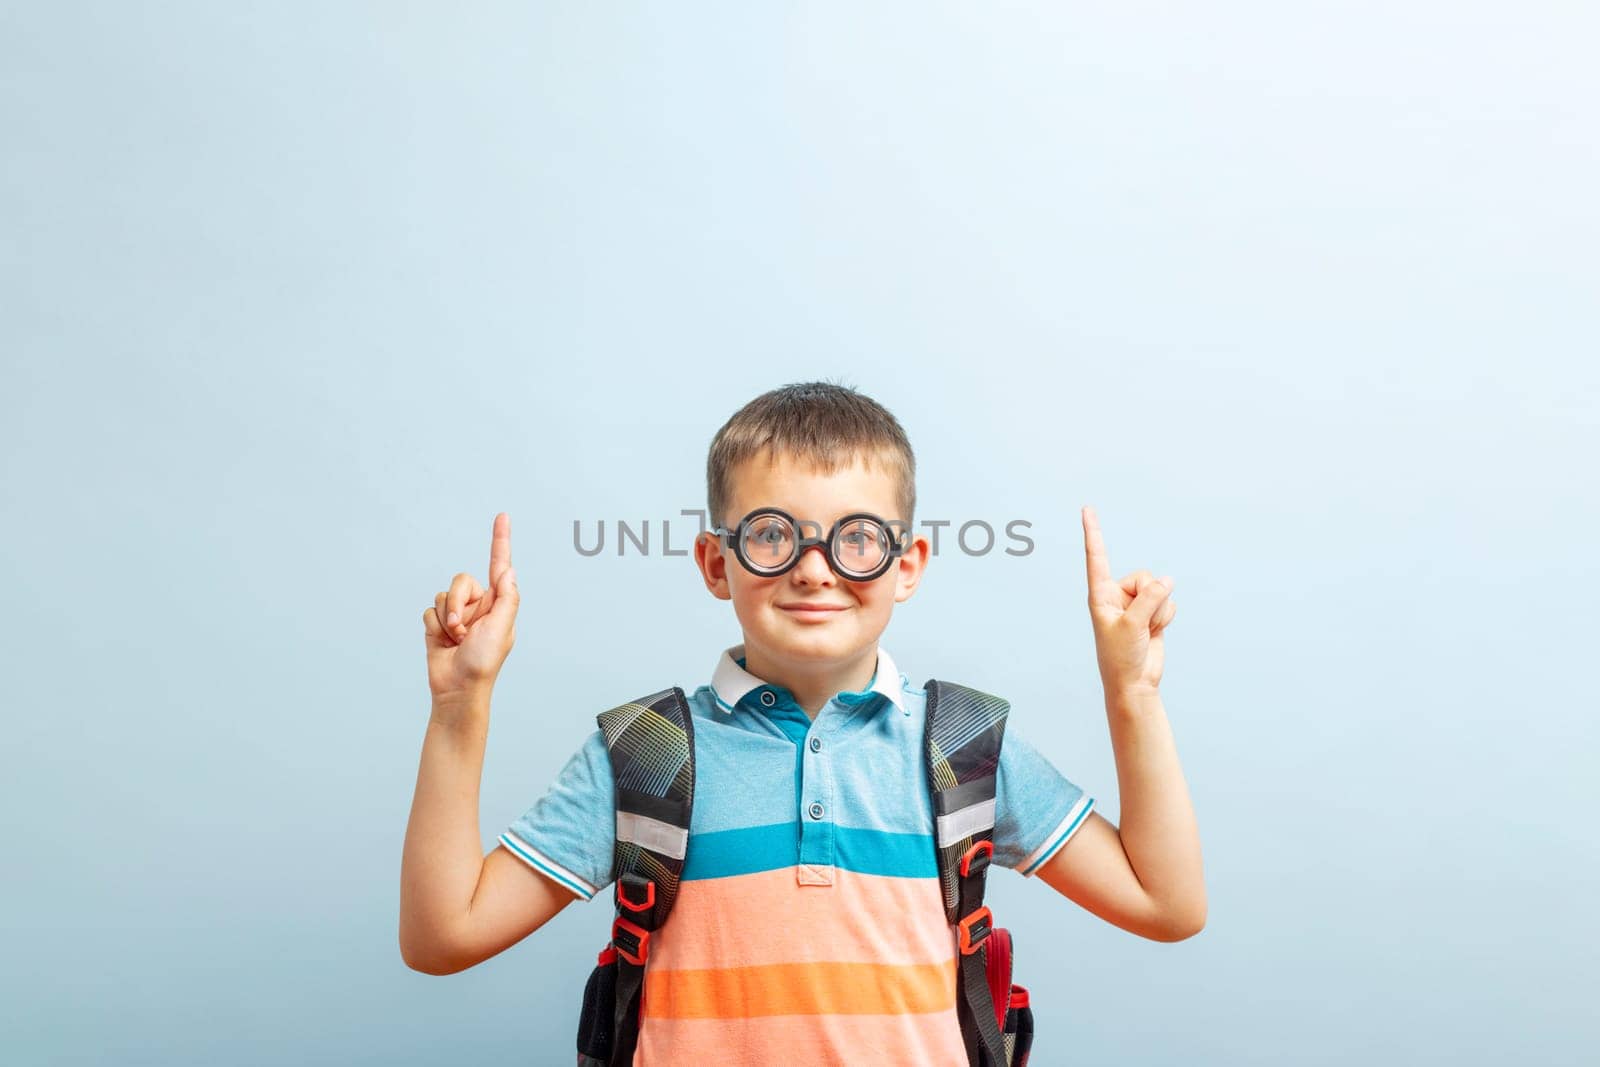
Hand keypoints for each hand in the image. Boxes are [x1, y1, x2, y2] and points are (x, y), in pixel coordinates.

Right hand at [423, 512, 519, 700]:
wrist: (456, 689)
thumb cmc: (483, 663)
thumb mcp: (501, 629)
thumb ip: (506, 597)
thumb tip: (508, 570)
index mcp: (499, 603)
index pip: (499, 565)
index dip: (500, 540)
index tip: (502, 516)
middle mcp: (479, 605)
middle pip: (462, 580)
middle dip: (458, 602)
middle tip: (464, 628)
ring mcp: (459, 614)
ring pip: (444, 595)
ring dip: (447, 618)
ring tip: (456, 639)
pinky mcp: (439, 624)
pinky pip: (430, 610)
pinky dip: (434, 626)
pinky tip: (443, 642)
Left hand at [1082, 505, 1175, 697]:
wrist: (1135, 682)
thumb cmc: (1121, 657)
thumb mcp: (1132, 625)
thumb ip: (1149, 598)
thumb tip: (1167, 580)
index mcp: (1100, 594)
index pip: (1096, 557)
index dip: (1093, 532)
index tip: (1086, 508)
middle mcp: (1117, 594)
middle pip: (1144, 576)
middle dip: (1149, 598)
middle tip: (1137, 623)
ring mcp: (1136, 603)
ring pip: (1160, 589)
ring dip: (1158, 612)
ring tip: (1145, 631)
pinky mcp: (1152, 611)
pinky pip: (1169, 602)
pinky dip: (1166, 618)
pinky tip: (1154, 632)